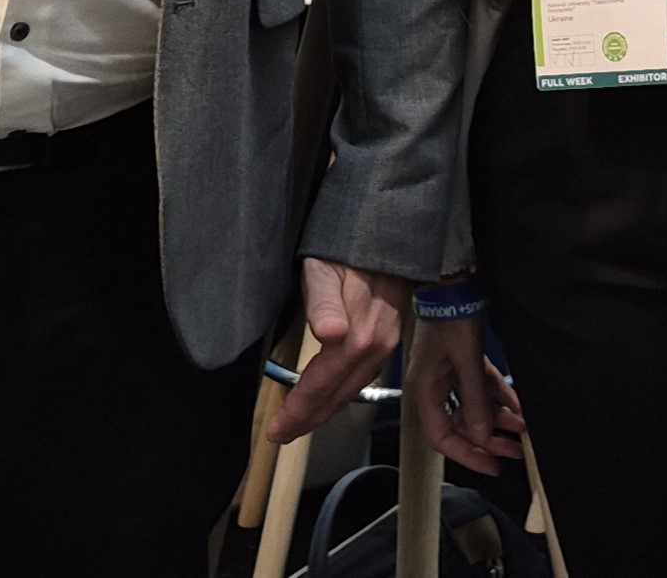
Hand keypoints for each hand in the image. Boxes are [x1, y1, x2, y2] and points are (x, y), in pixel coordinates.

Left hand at [269, 259, 409, 443]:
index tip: (276, 429)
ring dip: (325, 410)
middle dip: (308, 419)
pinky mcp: (391, 339)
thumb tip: (329, 333)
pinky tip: (332, 395)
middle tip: (282, 434)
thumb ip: (323, 302)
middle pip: (337, 396)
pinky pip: (363, 378)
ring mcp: (386, 344)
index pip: (321, 387)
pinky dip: (343, 394)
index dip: (298, 411)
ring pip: (352, 391)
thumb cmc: (348, 249)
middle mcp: (376, 347)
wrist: (386, 233)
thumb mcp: (324, 268)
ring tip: (302, 421)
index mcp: (358, 336)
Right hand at [404, 313, 524, 474]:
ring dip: (496, 419)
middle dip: (487, 440)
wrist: (453, 282)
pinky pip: (480, 388)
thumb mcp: (466, 360)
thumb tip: (482, 436)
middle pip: (460, 425)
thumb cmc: (451, 316)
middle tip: (513, 452)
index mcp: (426, 389)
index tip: (492, 466)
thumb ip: (474, 400)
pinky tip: (517, 406)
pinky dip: (497, 397)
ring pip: (473, 407)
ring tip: (522, 429)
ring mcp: (448, 373)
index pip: (442, 437)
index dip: (467, 456)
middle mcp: (435, 385)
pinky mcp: (462, 361)